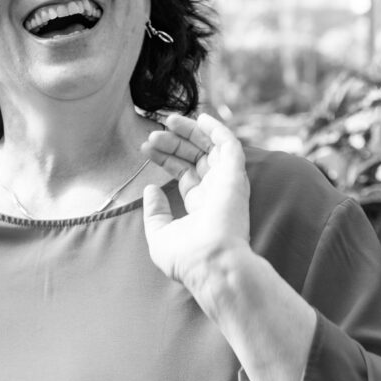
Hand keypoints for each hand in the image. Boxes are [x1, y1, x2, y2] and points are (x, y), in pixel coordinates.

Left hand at [140, 113, 250, 287]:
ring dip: (191, 132)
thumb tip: (150, 189)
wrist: (209, 263)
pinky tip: (201, 117)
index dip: (165, 158)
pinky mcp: (235, 176)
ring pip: (210, 148)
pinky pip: (230, 145)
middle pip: (195, 158)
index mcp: (200, 206)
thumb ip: (155, 211)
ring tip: (168, 120)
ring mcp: (226, 183)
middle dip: (174, 143)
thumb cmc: (186, 257)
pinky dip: (217, 129)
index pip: (184, 173)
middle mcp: (216, 192)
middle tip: (153, 134)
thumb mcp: (159, 235)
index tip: (145, 149)